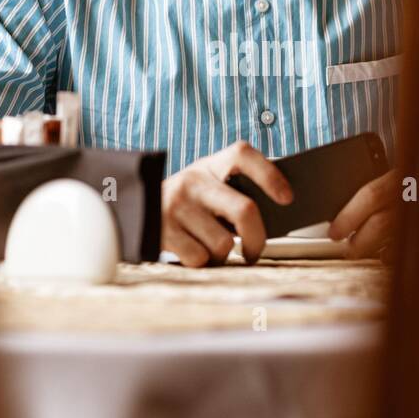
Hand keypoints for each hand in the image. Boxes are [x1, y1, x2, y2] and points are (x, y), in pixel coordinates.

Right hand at [161, 141, 292, 267]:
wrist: (132, 209)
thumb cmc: (185, 203)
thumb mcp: (205, 185)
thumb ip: (232, 192)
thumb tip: (274, 215)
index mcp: (209, 165)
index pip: (243, 155)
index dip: (269, 175)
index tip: (287, 198)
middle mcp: (193, 181)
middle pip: (244, 211)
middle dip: (257, 239)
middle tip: (254, 250)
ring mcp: (177, 206)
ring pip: (224, 244)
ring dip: (224, 254)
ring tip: (212, 246)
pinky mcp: (163, 232)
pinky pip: (200, 258)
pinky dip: (203, 262)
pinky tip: (193, 250)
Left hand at [329, 173, 418, 261]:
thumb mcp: (417, 180)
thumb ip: (388, 194)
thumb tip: (347, 217)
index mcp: (412, 174)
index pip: (371, 194)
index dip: (348, 215)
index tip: (333, 232)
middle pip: (382, 223)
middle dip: (360, 242)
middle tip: (348, 250)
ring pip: (397, 243)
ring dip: (377, 254)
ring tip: (367, 257)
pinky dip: (402, 263)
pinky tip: (394, 262)